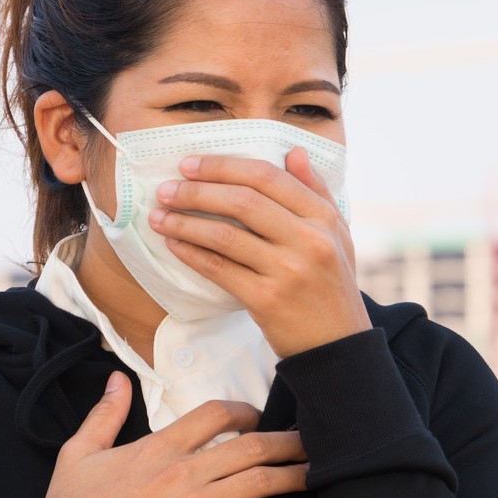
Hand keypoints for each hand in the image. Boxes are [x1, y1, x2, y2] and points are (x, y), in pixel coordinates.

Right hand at [27, 372, 314, 497]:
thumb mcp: (78, 452)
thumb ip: (104, 413)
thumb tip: (116, 378)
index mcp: (159, 446)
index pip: (217, 414)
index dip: (245, 411)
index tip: (258, 417)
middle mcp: (185, 471)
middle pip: (252, 446)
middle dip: (287, 440)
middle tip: (311, 439)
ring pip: (259, 481)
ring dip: (295, 475)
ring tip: (319, 472)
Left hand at [148, 148, 370, 357]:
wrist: (338, 345)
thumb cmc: (333, 285)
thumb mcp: (338, 234)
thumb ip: (316, 191)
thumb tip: (292, 152)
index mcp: (324, 217)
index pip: (269, 177)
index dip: (224, 166)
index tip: (191, 164)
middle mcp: (308, 240)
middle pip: (243, 201)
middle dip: (197, 191)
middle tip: (167, 188)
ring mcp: (287, 271)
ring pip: (225, 235)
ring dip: (185, 222)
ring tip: (159, 216)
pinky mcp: (266, 300)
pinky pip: (219, 269)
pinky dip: (191, 254)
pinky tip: (173, 245)